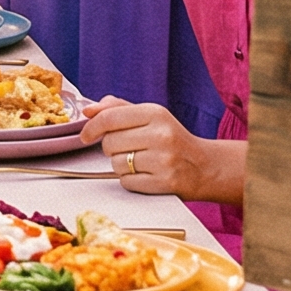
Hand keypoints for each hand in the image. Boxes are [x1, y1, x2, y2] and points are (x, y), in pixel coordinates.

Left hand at [75, 96, 240, 203]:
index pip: (110, 117)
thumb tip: (89, 110)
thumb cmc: (171, 139)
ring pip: (116, 164)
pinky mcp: (165, 183)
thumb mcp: (150, 116)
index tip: (86, 135)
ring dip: (121, 165)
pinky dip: (130, 181)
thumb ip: (118, 108)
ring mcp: (164, 160)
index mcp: (156, 113)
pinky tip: (146, 175)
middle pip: (109, 143)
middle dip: (111, 148)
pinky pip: (126, 182)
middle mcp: (161, 134)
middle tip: (128, 148)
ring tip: (140, 162)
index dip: (92, 127)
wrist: (204, 166)